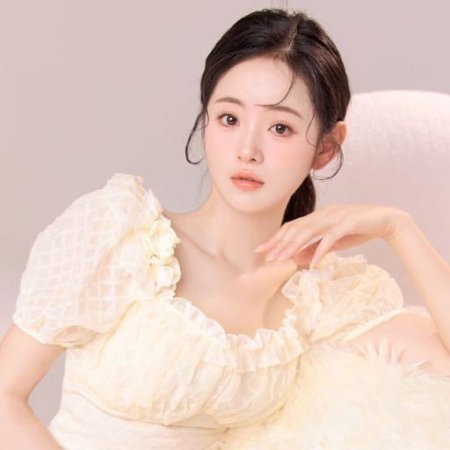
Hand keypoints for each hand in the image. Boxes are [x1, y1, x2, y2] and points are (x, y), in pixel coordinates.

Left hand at [254, 204, 409, 267]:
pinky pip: (331, 237)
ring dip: (294, 245)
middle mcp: (323, 214)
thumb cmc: (359, 230)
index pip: (292, 227)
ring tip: (282, 259)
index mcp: (318, 217)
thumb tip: (296, 259)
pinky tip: (313, 262)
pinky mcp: (348, 223)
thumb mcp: (333, 243)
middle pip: (295, 228)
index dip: (276, 239)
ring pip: (308, 230)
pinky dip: (321, 249)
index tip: (261, 250)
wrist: (387, 220)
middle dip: (279, 243)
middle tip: (267, 257)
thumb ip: (315, 249)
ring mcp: (335, 217)